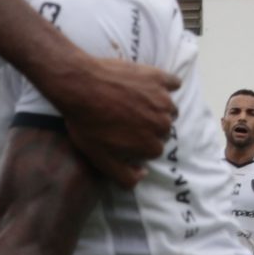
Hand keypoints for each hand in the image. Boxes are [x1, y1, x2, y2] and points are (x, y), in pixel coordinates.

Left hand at [30, 55, 176, 186]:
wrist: (80, 86)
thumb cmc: (88, 124)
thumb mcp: (101, 159)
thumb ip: (125, 176)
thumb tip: (144, 174)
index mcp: (152, 146)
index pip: (153, 150)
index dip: (139, 143)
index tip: (125, 135)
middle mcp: (163, 124)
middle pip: (163, 130)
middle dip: (148, 127)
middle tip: (127, 119)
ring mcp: (163, 100)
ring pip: (168, 109)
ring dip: (157, 108)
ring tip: (135, 103)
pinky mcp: (159, 78)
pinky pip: (173, 83)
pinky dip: (166, 85)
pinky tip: (151, 86)